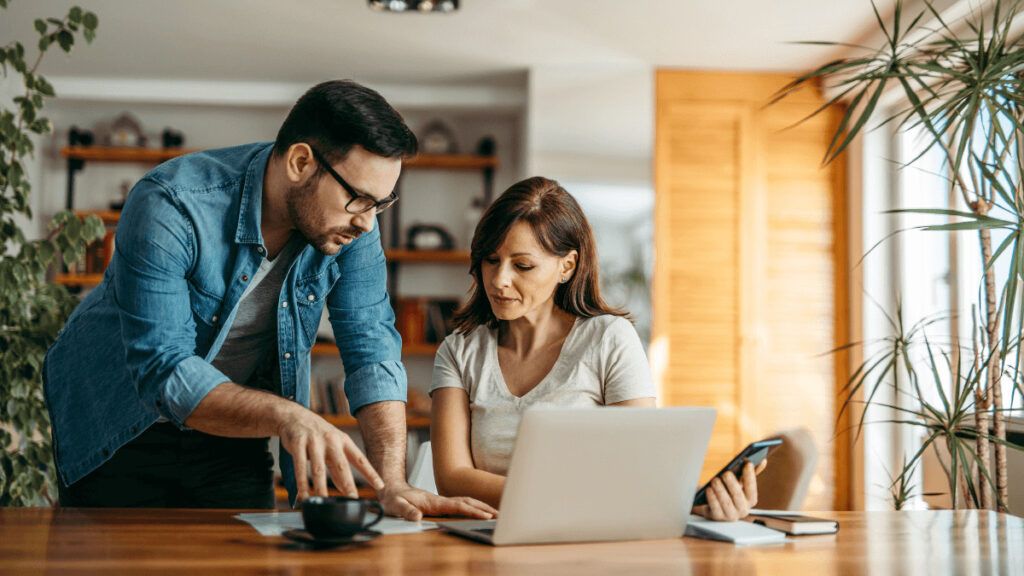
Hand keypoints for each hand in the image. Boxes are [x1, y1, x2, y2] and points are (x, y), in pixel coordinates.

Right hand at [277, 408, 384, 501]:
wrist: (294, 416)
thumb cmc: (317, 435)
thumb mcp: (332, 447)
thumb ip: (337, 467)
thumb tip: (345, 489)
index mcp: (343, 441)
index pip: (360, 459)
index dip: (370, 473)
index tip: (380, 485)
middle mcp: (331, 440)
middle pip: (341, 465)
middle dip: (348, 483)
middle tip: (353, 499)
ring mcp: (314, 441)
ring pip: (318, 469)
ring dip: (321, 487)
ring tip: (323, 502)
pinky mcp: (298, 444)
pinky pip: (300, 467)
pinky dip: (301, 484)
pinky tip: (303, 496)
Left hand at [377, 482, 498, 521]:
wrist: (391, 489)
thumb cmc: (393, 498)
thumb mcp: (395, 505)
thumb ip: (406, 511)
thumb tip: (418, 518)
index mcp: (434, 502)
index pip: (458, 506)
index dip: (472, 511)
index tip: (485, 516)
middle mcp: (441, 500)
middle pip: (467, 502)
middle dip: (484, 508)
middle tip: (499, 515)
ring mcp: (442, 502)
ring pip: (466, 502)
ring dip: (481, 507)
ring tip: (495, 514)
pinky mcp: (441, 505)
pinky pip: (461, 506)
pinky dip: (473, 508)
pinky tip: (478, 513)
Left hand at [693, 459, 766, 520]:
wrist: (711, 505)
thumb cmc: (728, 491)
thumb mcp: (739, 483)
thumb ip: (750, 473)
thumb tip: (763, 461)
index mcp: (750, 500)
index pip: (752, 489)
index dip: (750, 476)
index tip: (748, 464)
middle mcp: (742, 509)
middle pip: (738, 496)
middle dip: (732, 484)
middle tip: (726, 473)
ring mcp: (730, 515)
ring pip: (726, 502)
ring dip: (720, 490)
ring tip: (715, 480)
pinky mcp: (717, 517)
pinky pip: (715, 508)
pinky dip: (712, 498)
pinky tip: (709, 489)